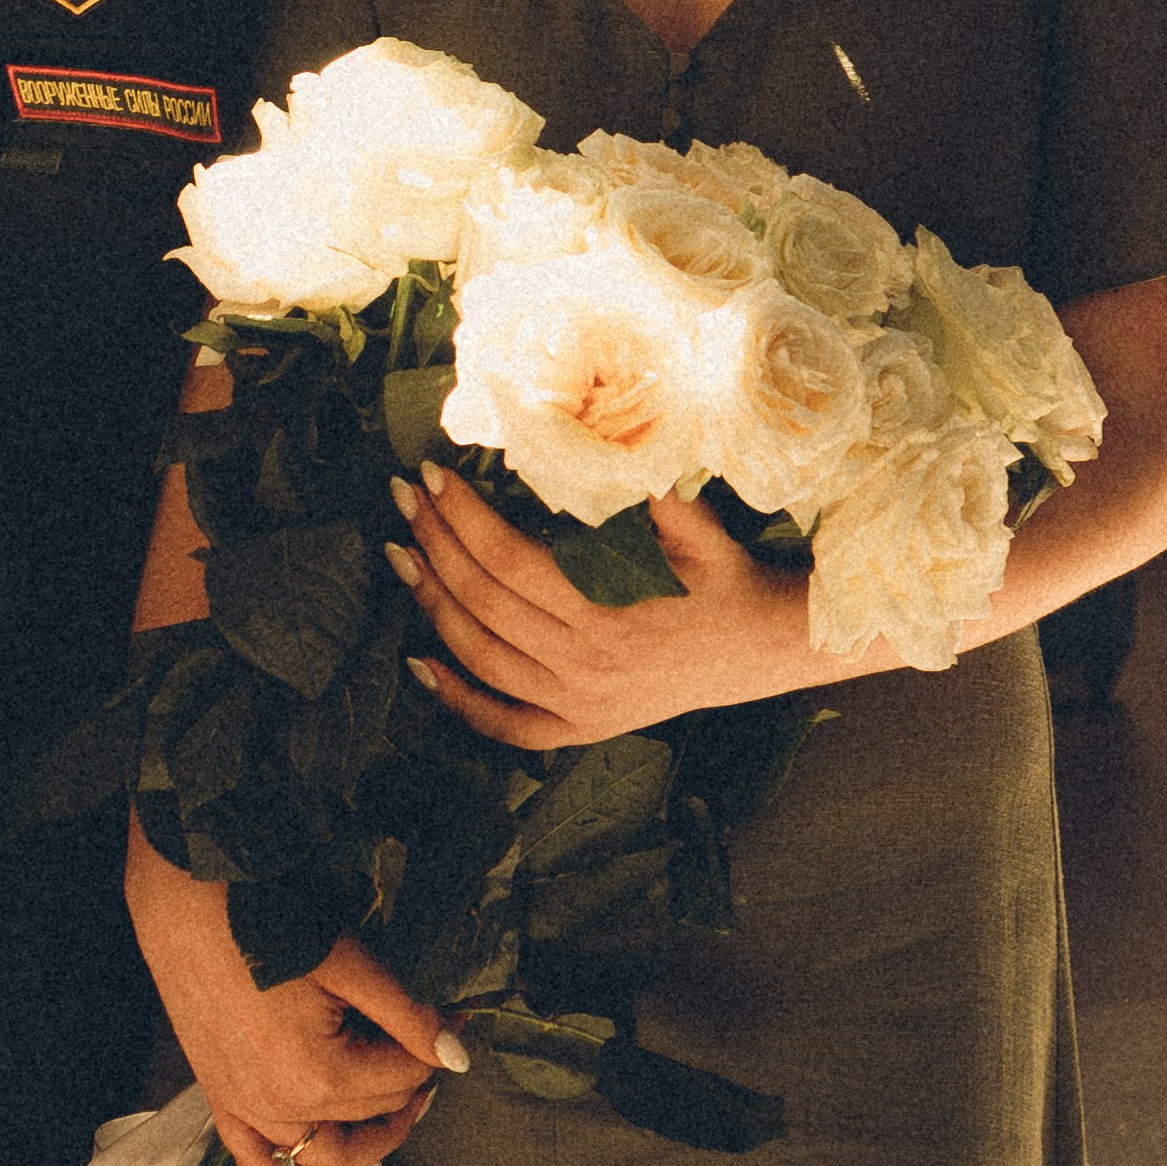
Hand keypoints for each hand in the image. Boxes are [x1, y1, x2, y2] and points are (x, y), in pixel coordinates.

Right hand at [125, 817, 467, 1165]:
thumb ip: (406, 1015)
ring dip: (368, 1143)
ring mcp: (246, 1109)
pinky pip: (260, 1161)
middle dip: (410, 1080)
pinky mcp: (219, 1100)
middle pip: (371, 1113)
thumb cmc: (269, 921)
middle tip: (433, 1045)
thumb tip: (458, 1055)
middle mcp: (282, 1108)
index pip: (404, 1075)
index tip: (457, 1016)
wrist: (186, 903)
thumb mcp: (350, 963)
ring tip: (404, 1110)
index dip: (438, 1044)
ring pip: (322, 1155)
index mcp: (321, 1075)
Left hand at [385, 463, 826, 748]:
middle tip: (403, 497)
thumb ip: (642, 489)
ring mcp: (579, 704)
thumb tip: (587, 438)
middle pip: (484, 601)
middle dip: (435, 542)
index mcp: (609, 612)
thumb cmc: (726, 573)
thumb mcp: (694, 524)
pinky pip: (504, 723)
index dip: (463, 516)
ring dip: (431, 603)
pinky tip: (419, 661)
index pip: (509, 559)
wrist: (766, 647)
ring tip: (400, 554)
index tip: (435, 474)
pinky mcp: (581, 727)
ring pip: (481, 656)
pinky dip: (456, 697)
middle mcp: (585, 665)